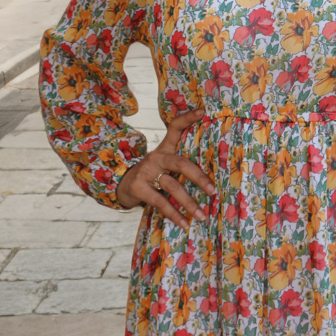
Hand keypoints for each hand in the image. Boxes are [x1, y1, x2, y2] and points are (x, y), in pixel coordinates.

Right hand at [116, 109, 214, 229]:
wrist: (122, 186)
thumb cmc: (152, 175)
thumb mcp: (163, 164)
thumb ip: (181, 164)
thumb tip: (213, 177)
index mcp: (164, 148)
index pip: (175, 127)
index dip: (188, 118)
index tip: (202, 111)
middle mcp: (156, 156)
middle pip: (180, 163)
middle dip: (198, 177)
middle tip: (212, 190)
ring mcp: (146, 171)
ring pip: (172, 186)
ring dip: (189, 203)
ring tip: (202, 215)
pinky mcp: (138, 187)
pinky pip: (160, 202)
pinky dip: (174, 214)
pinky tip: (185, 223)